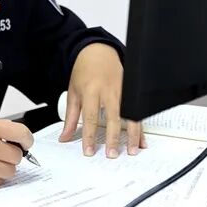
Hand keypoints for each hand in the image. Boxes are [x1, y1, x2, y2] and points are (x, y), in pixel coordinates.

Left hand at [58, 43, 144, 157]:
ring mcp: (123, 90)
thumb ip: (70, 117)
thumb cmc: (84, 72)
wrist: (98, 52)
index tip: (89, 151)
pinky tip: (142, 141)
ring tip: (131, 151)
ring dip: (132, 135)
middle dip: (113, 138)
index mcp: (91, 91)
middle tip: (112, 155)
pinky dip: (141, 127)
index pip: (90, 117)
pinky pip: (137, 112)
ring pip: (130, 115)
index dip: (89, 136)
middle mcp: (108, 91)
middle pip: (112, 118)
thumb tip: (64, 137)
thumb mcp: (73, 93)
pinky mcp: (131, 91)